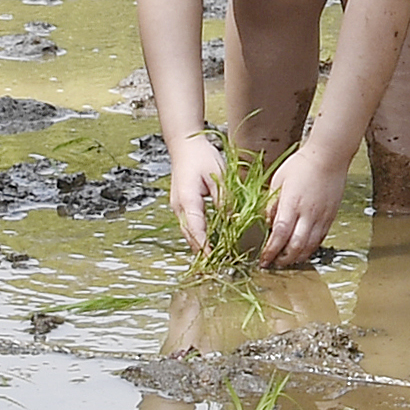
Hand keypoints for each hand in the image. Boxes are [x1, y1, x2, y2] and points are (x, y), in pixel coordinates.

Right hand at [166, 130, 223, 250]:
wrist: (184, 144)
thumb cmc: (202, 157)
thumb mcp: (219, 177)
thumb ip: (225, 200)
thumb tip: (232, 220)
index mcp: (187, 200)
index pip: (196, 230)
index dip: (205, 247)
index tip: (214, 260)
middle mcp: (179, 207)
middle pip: (189, 235)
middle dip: (201, 251)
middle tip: (217, 265)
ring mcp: (177, 206)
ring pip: (188, 232)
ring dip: (199, 244)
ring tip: (214, 258)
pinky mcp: (181, 204)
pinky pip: (189, 224)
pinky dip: (197, 235)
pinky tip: (209, 241)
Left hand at [259, 144, 345, 266]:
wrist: (329, 157)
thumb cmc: (301, 164)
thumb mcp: (278, 180)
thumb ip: (271, 204)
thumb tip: (267, 222)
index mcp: (291, 203)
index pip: (280, 233)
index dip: (271, 250)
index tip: (263, 258)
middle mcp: (308, 213)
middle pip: (295, 245)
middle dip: (283, 259)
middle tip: (273, 264)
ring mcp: (321, 216)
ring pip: (310, 246)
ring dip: (297, 257)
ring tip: (286, 261)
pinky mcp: (330, 217)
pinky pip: (320, 239)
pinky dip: (310, 249)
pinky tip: (302, 251)